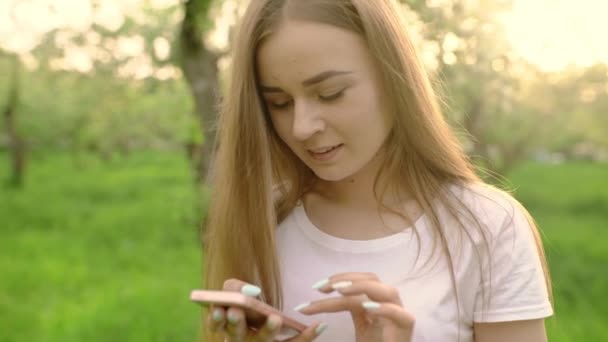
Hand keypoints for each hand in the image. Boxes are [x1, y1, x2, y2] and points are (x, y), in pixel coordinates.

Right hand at [207, 278, 326, 341]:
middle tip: (236, 313)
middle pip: (236, 334)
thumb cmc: (245, 309)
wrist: (265, 328)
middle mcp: (240, 339)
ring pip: (263, 340)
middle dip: (235, 323)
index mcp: (226, 324)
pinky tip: (320, 325)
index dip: (215, 318)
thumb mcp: (236, 293)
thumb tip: (250, 291)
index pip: (216, 323)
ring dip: (267, 330)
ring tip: (275, 318)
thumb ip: (235, 288)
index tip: (218, 309)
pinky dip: (307, 336)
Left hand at [294, 272, 414, 341]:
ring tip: (340, 290)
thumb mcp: (360, 324)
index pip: (359, 280)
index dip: (339, 279)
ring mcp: (400, 313)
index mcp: (379, 299)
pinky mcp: (407, 328)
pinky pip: (399, 314)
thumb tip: (323, 291)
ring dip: (362, 287)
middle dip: (346, 279)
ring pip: (387, 291)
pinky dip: (384, 308)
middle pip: (372, 279)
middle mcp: (390, 302)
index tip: (316, 287)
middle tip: (322, 287)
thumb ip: (349, 305)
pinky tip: (367, 307)